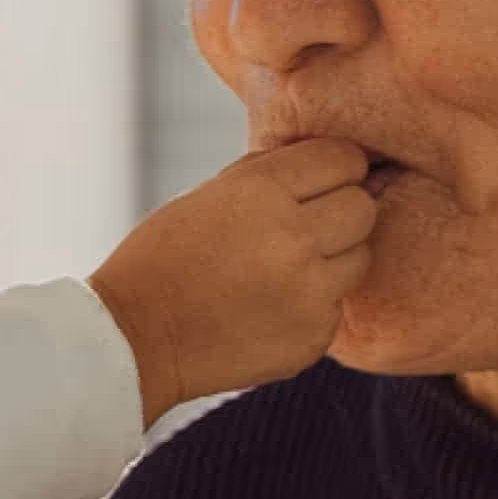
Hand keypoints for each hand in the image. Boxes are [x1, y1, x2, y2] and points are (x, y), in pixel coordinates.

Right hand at [88, 138, 372, 421]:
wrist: (134, 340)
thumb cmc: (163, 259)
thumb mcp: (207, 194)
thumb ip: (269, 175)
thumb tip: (330, 162)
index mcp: (263, 191)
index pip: (344, 159)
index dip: (335, 168)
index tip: (320, 183)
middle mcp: (294, 238)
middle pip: (363, 208)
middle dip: (340, 212)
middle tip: (305, 228)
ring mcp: (309, 292)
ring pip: (360, 258)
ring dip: (332, 260)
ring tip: (283, 271)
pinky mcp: (313, 336)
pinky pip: (336, 307)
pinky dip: (312, 306)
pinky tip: (269, 309)